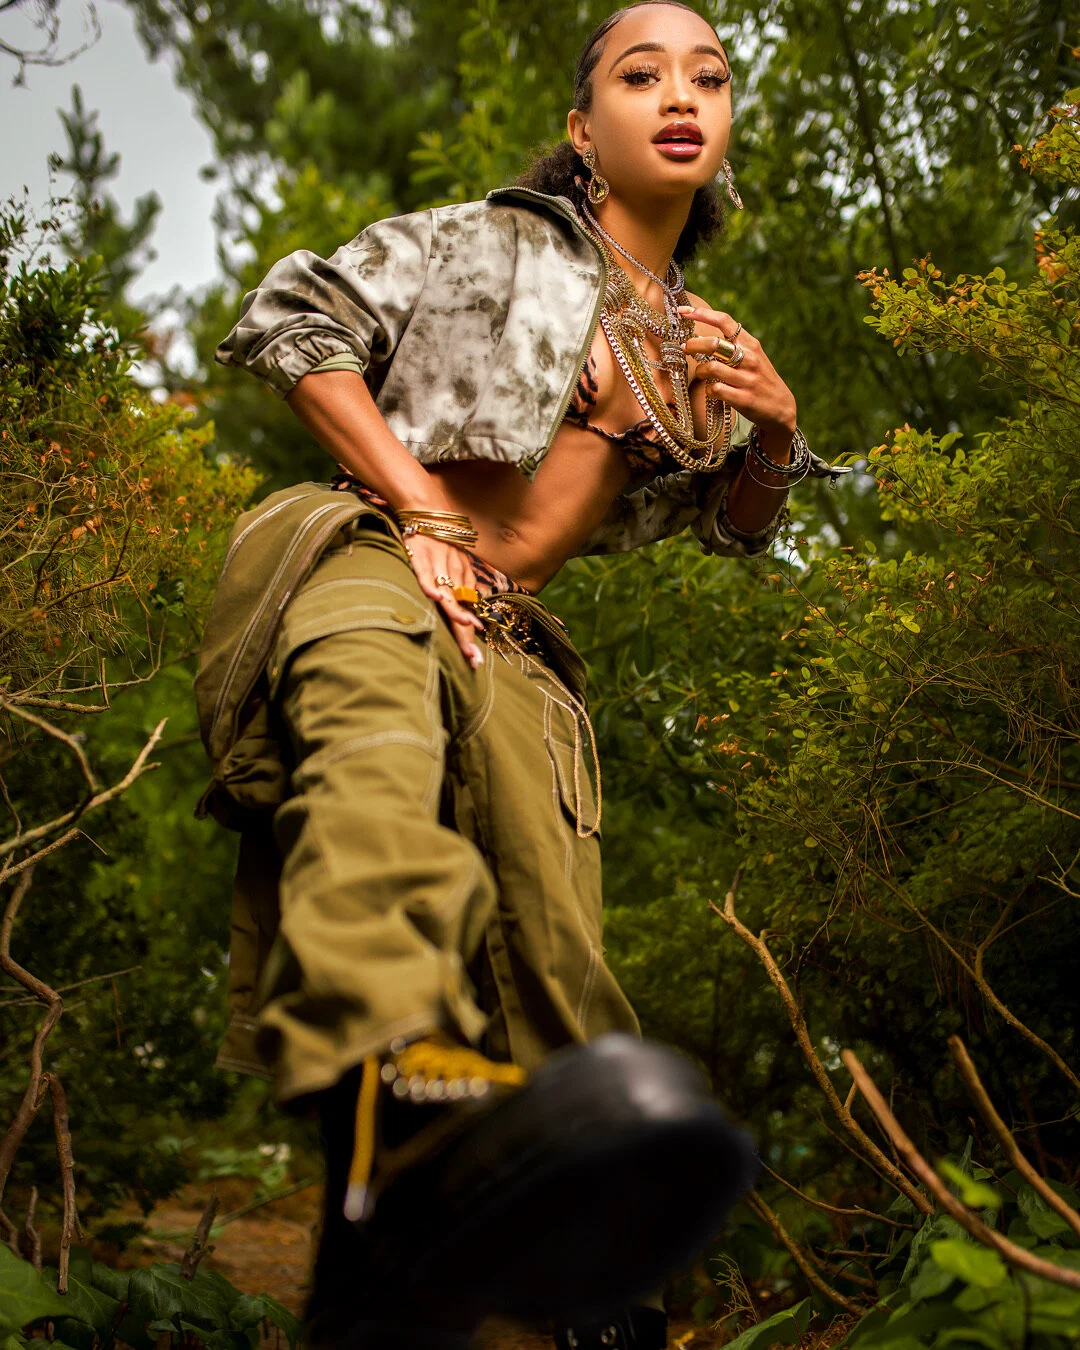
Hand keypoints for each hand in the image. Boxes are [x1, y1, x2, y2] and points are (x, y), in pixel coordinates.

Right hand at [403, 532, 485, 669]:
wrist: (427, 511)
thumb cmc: (440, 542)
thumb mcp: (454, 566)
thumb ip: (458, 590)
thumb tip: (466, 620)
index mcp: (461, 579)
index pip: (468, 612)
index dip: (470, 637)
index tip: (476, 661)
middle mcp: (453, 575)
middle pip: (461, 609)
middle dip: (466, 634)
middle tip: (472, 658)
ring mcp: (437, 565)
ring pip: (448, 593)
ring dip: (455, 612)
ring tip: (465, 628)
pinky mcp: (420, 556)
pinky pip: (425, 573)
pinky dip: (429, 584)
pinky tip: (434, 597)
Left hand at [678, 304, 796, 440]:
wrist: (781, 407)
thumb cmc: (759, 379)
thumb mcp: (753, 356)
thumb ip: (733, 345)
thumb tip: (701, 337)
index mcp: (751, 344)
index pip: (724, 321)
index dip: (702, 314)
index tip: (684, 311)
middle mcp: (750, 358)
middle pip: (714, 344)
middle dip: (694, 345)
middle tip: (686, 349)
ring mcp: (747, 379)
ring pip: (711, 368)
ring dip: (700, 370)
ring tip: (701, 373)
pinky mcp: (744, 398)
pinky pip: (715, 390)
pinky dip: (708, 389)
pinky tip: (711, 390)